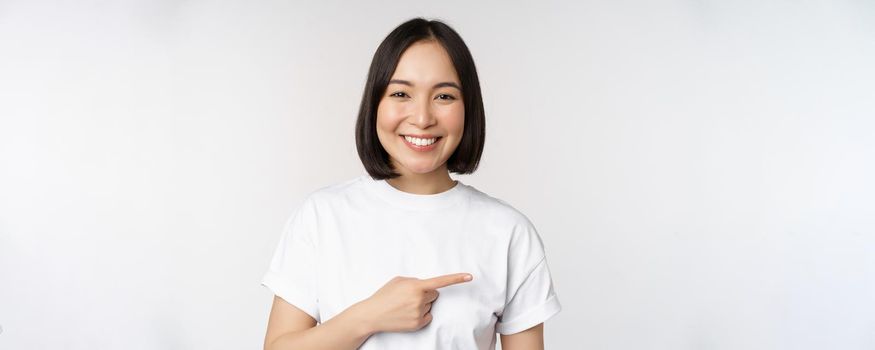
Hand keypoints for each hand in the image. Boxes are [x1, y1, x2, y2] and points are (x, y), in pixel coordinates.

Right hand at [356, 273, 472, 333]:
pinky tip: (407, 314)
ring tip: (404, 306)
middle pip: (434, 294)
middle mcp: (420, 299)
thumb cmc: (384, 295)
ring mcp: (419, 313)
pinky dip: (421, 314)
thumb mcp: (398, 281)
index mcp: (416, 286)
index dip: (457, 278)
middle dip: (426, 294)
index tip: (470, 276)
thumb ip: (415, 280)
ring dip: (421, 304)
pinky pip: (428, 316)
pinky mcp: (418, 324)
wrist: (372, 315)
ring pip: (430, 305)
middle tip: (409, 297)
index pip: (441, 281)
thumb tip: (426, 286)